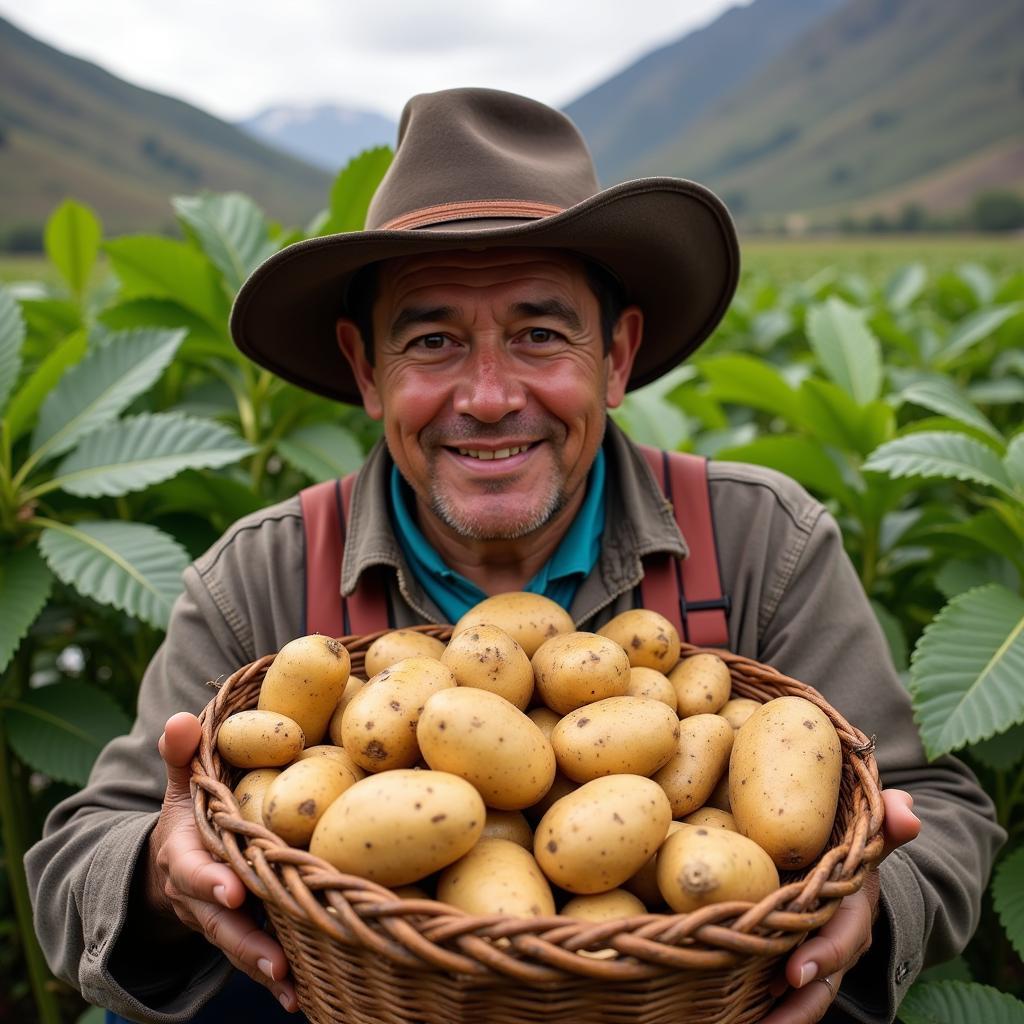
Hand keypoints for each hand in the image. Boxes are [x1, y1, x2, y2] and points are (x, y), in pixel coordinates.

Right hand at [144, 711, 297, 1012]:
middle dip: (245, 941)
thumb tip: (181, 718)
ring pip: (241, 947)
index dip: (210, 881)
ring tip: (295, 989)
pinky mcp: (246, 931)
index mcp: (187, 855)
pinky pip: (262, 955)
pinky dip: (280, 979)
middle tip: (274, 960)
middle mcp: (202, 895)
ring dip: (266, 967)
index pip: (195, 870)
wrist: (174, 860)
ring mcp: (222, 919)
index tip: (231, 889)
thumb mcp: (183, 785)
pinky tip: (305, 999)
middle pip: (220, 922)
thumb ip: (183, 756)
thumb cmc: (192, 814)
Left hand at [758, 788, 920, 1022]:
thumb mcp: (868, 834)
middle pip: (820, 985)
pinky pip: (773, 992)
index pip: (841, 941)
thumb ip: (885, 819)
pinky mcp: (786, 963)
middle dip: (796, 1009)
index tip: (794, 974)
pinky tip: (721, 1018)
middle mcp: (834, 945)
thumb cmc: (850, 848)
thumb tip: (905, 808)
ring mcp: (812, 959)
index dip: (822, 958)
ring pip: (798, 999)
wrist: (849, 874)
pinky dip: (753, 1008)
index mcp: (851, 914)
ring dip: (774, 1018)